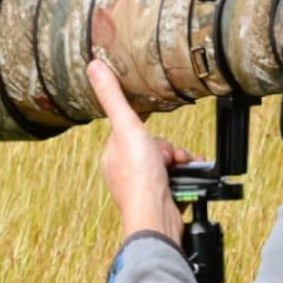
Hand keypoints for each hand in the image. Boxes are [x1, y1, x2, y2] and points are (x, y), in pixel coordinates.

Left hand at [87, 60, 192, 245]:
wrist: (156, 216)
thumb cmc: (137, 176)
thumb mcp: (127, 128)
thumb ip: (113, 97)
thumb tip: (93, 66)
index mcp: (112, 152)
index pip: (131, 127)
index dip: (145, 125)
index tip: (153, 123)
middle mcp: (124, 169)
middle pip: (154, 143)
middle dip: (167, 147)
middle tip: (167, 156)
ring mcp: (142, 184)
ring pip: (167, 159)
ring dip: (180, 159)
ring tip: (180, 167)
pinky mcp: (160, 195)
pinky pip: (177, 176)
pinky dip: (187, 174)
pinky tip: (189, 178)